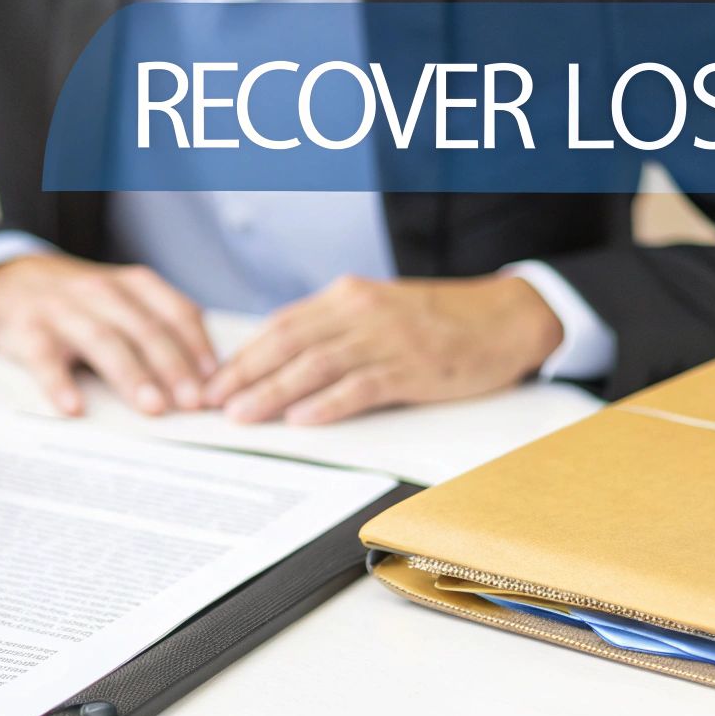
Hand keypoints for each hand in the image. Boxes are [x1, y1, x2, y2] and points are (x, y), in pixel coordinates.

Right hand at [0, 254, 215, 415]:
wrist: (8, 278)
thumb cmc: (80, 301)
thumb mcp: (122, 299)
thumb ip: (158, 326)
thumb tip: (204, 379)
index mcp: (133, 285)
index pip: (176, 311)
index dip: (198, 347)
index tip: (215, 382)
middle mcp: (101, 291)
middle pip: (144, 328)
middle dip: (173, 366)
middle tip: (193, 402)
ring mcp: (63, 310)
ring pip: (103, 341)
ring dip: (131, 375)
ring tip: (153, 408)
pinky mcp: (28, 331)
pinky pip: (45, 358)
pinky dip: (59, 383)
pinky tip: (74, 408)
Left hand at [204, 274, 562, 424]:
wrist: (505, 317)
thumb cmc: (438, 319)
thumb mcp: (378, 311)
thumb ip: (333, 330)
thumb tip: (280, 362)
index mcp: (347, 296)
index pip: (280, 326)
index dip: (242, 355)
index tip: (210, 381)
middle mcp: (360, 312)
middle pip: (287, 344)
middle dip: (243, 375)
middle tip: (209, 403)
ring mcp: (387, 340)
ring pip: (316, 366)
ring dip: (273, 392)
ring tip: (241, 415)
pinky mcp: (413, 368)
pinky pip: (362, 386)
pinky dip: (328, 403)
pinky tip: (301, 418)